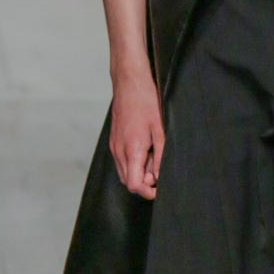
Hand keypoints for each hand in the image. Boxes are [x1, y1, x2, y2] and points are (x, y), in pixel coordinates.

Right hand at [109, 66, 163, 198]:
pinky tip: (145, 149)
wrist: (129, 82)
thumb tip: (159, 177)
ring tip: (153, 156)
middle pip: (128, 182)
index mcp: (132, 150)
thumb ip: (160, 156)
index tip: (160, 188)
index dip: (148, 192)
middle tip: (159, 167)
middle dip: (145, 182)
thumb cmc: (147, 101)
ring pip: (124, 172)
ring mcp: (114, 146)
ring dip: (139, 172)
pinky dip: (133, 163)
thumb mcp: (160, 129)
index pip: (135, 185)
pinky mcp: (113, 140)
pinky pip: (122, 161)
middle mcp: (119, 151)